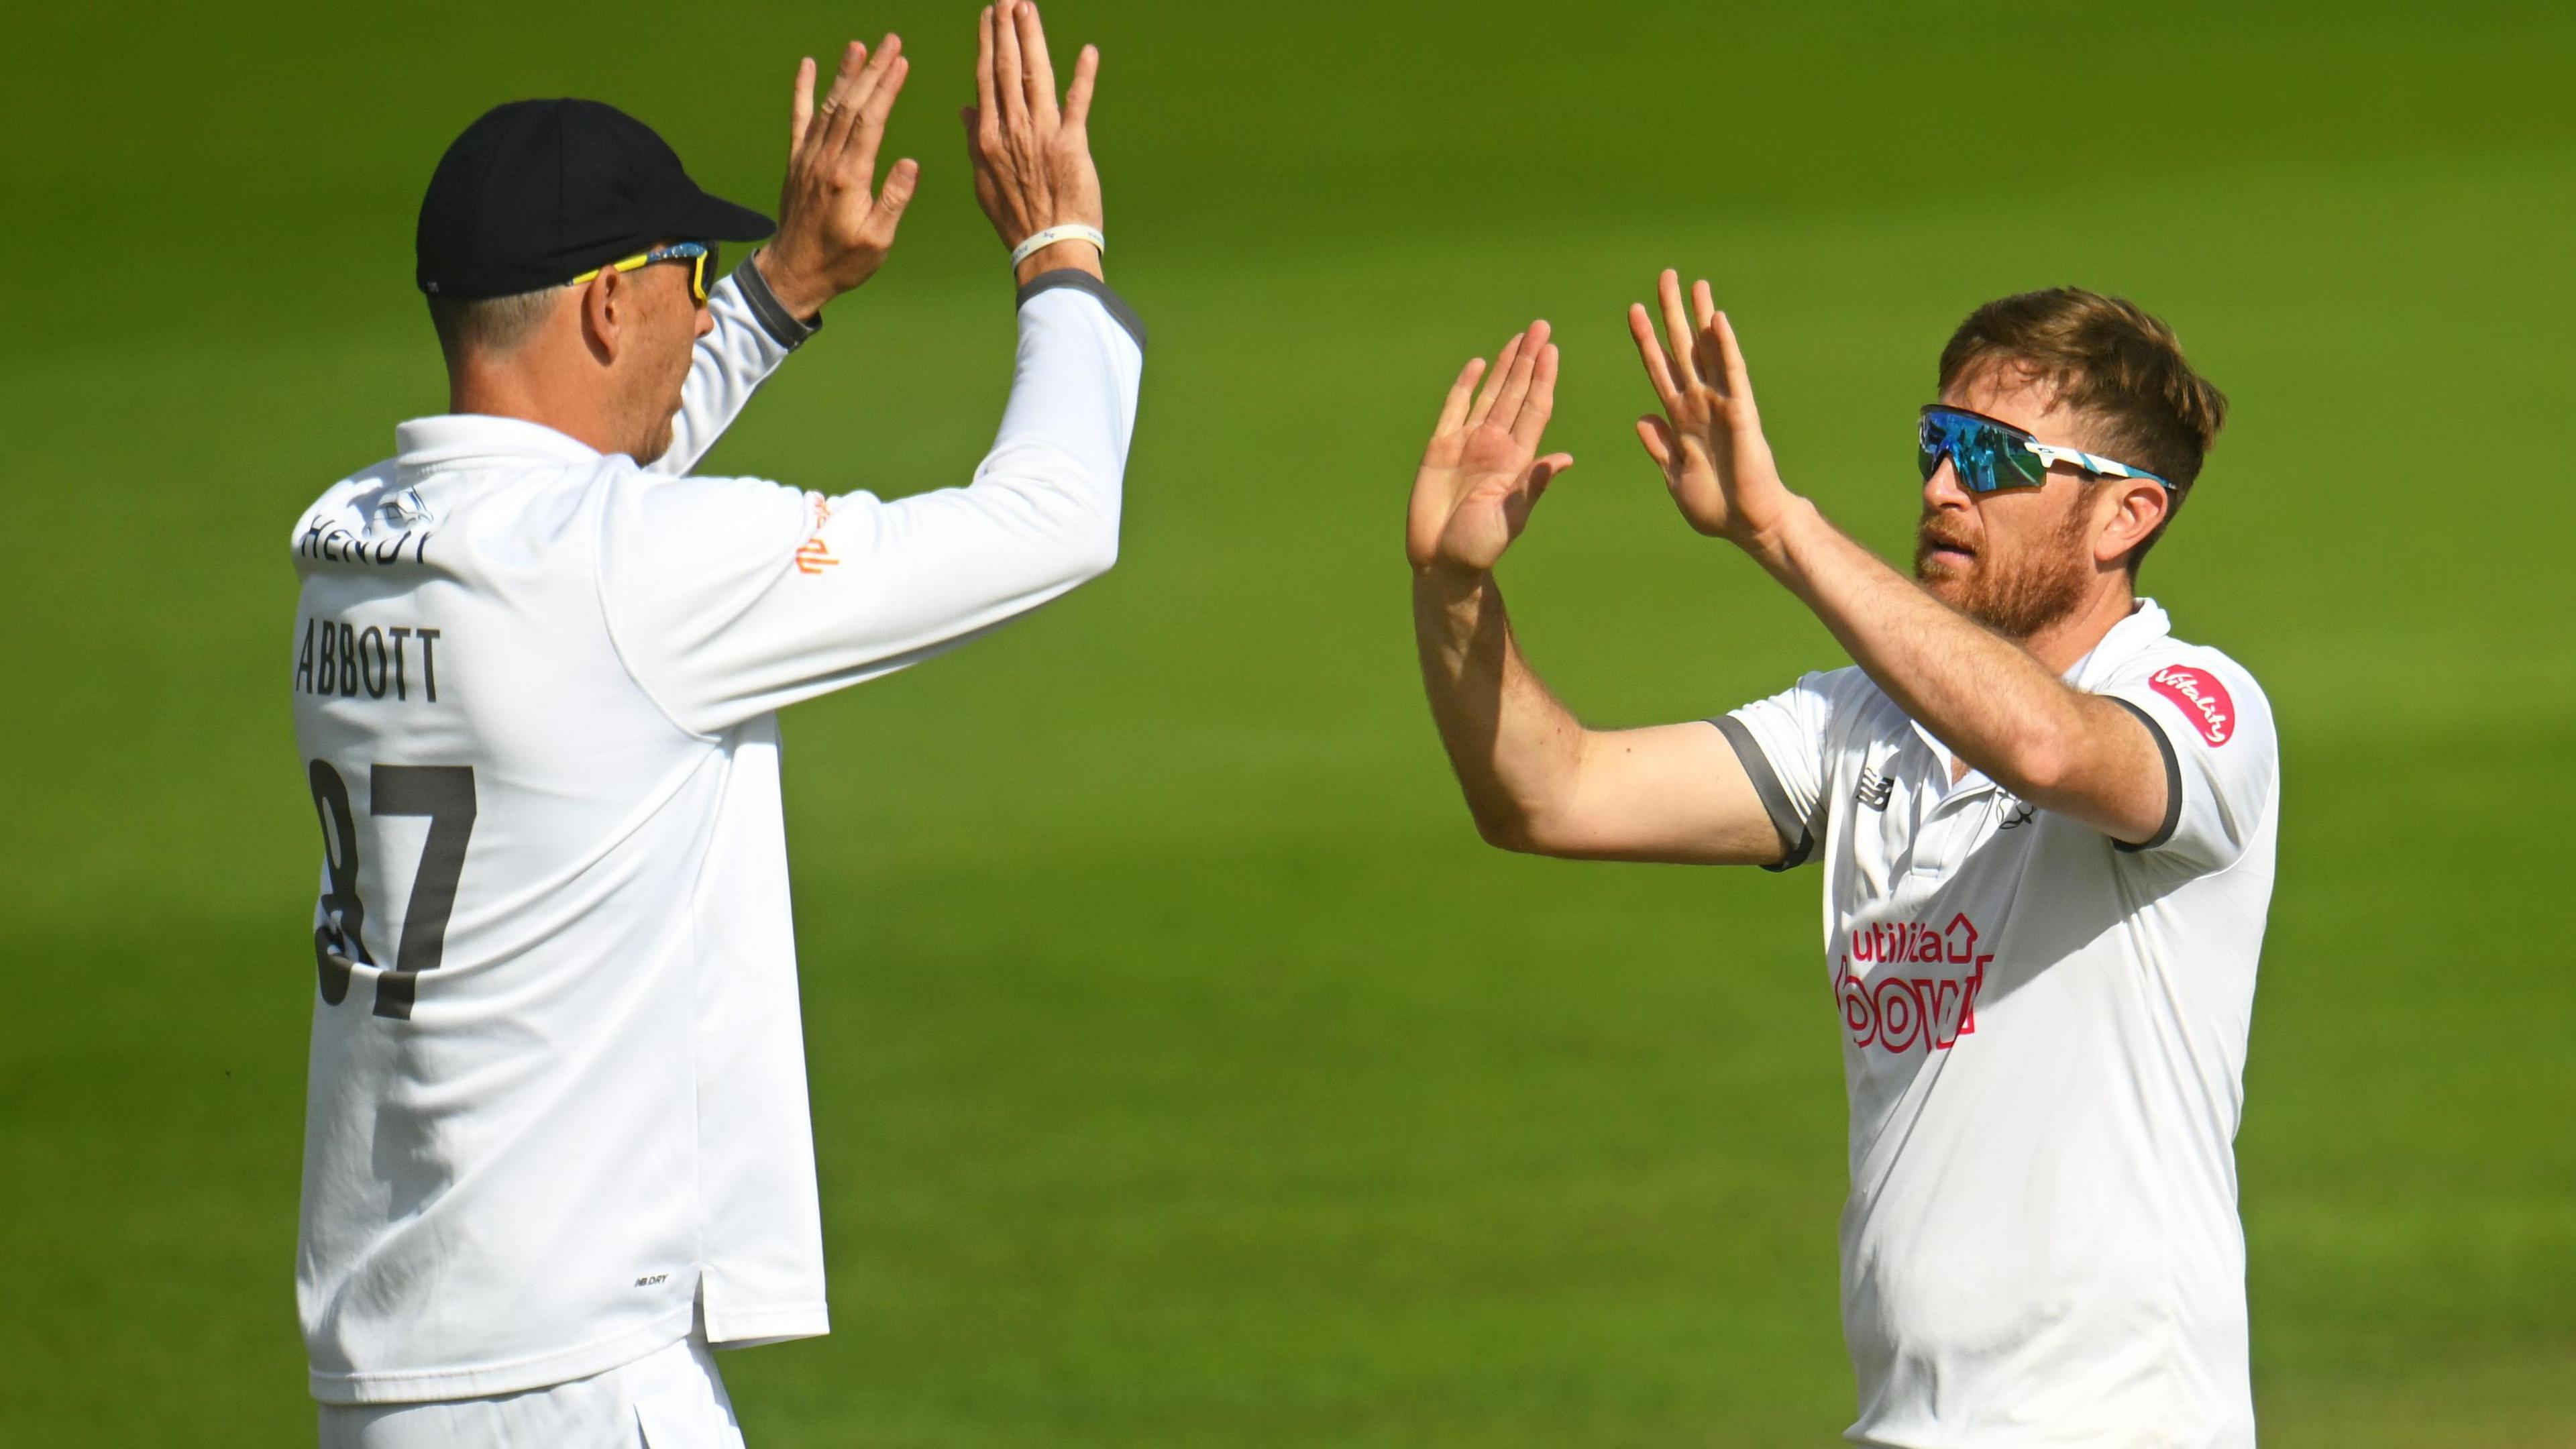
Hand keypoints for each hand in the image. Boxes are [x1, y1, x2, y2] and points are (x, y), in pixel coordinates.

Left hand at [756, 37, 918, 320]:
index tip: (901, 62)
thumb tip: (909, 163)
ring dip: (845, 73)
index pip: (870, 121)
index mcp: (848, 177)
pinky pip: (799, 119)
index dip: (886, 88)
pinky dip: (803, 90)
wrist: (794, 273)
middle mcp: (825, 160)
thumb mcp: (878, 240)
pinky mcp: (797, 162)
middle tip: (890, 41)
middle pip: (851, 104)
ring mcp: (808, 158)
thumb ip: (894, 200)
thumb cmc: (842, 261)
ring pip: (829, 106)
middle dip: (872, 69)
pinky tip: (808, 66)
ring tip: (860, 45)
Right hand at [963, 0, 1104, 284]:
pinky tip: (1089, 52)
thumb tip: (965, 108)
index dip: (989, 44)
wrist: (1047, 246)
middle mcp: (1013, 129)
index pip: (987, 79)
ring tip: (1027, 7)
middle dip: (1007, 29)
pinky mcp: (1072, 145)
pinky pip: (1078, 104)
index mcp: (989, 137)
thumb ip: (975, 141)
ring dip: (1033, 38)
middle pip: (1008, 68)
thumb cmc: (1017, 219)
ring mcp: (1042, 135)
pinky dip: (1084, 77)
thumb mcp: (983, 182)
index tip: (989, 17)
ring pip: (1036, 76)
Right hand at [1407, 322, 1573, 576]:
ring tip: (1518, 337)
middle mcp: (1495, 446)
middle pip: (1515, 393)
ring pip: (1489, 395)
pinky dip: (1465, 386)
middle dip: (1528, 360)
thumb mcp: (1510, 518)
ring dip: (1504, 366)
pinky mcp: (1440, 449)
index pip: (1534, 409)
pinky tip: (1477, 364)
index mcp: (1516, 460)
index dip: (1542, 379)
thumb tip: (1565, 459)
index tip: (1551, 350)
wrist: (1441, 564)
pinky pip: (1454, 410)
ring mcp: (1467, 445)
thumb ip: (1531, 486)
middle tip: (1541, 326)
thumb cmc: (1478, 548)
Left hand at [1628, 270, 1796, 556]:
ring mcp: (1721, 404)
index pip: (1659, 369)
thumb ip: (1659, 447)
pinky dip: (1725, 347)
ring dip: (1702, 318)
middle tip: (1666, 276)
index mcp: (1681, 418)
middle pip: (1682, 348)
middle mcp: (1700, 403)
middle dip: (1672, 314)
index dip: (1647, 340)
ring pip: (1709, 352)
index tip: (1634, 310)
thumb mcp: (1674, 477)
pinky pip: (1732, 374)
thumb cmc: (1716, 506)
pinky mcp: (1742, 413)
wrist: (1749, 525)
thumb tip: (1641, 419)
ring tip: (1696, 284)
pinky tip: (1718, 321)